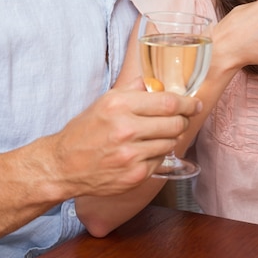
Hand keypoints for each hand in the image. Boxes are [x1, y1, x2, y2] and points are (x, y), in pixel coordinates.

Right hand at [49, 77, 201, 197]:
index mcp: (119, 106)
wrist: (63, 165)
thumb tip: (156, 81)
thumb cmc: (85, 130)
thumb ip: (133, 89)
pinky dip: (158, 154)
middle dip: (183, 119)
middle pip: (174, 123)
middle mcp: (126, 130)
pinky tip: (145, 150)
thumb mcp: (105, 101)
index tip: (194, 103)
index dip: (187, 103)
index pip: (167, 102)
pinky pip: (160, 160)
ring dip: (170, 137)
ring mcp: (131, 155)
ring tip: (158, 134)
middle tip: (182, 118)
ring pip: (171, 142)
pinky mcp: (135, 176)